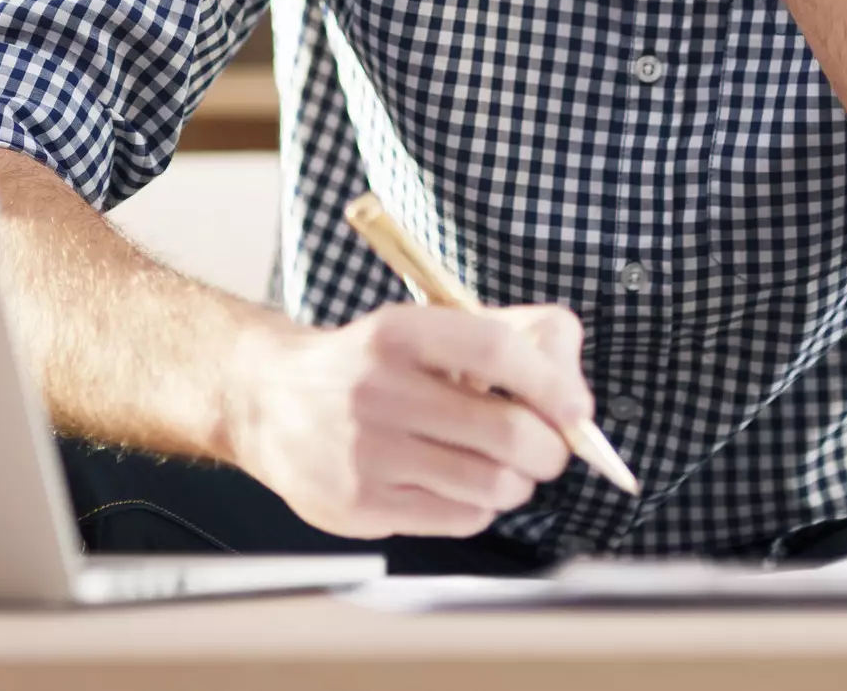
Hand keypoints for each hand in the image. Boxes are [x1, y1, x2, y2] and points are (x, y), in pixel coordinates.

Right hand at [221, 302, 589, 538]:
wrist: (269, 402)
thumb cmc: (373, 364)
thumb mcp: (427, 327)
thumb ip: (512, 337)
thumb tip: (577, 397)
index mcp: (398, 332)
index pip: (495, 349)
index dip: (551, 383)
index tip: (577, 409)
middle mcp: (377, 390)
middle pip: (506, 431)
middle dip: (549, 449)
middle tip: (549, 450)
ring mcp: (366, 453)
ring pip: (491, 485)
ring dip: (517, 483)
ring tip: (504, 469)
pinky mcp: (361, 504)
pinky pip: (460, 518)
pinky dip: (479, 507)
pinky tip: (460, 486)